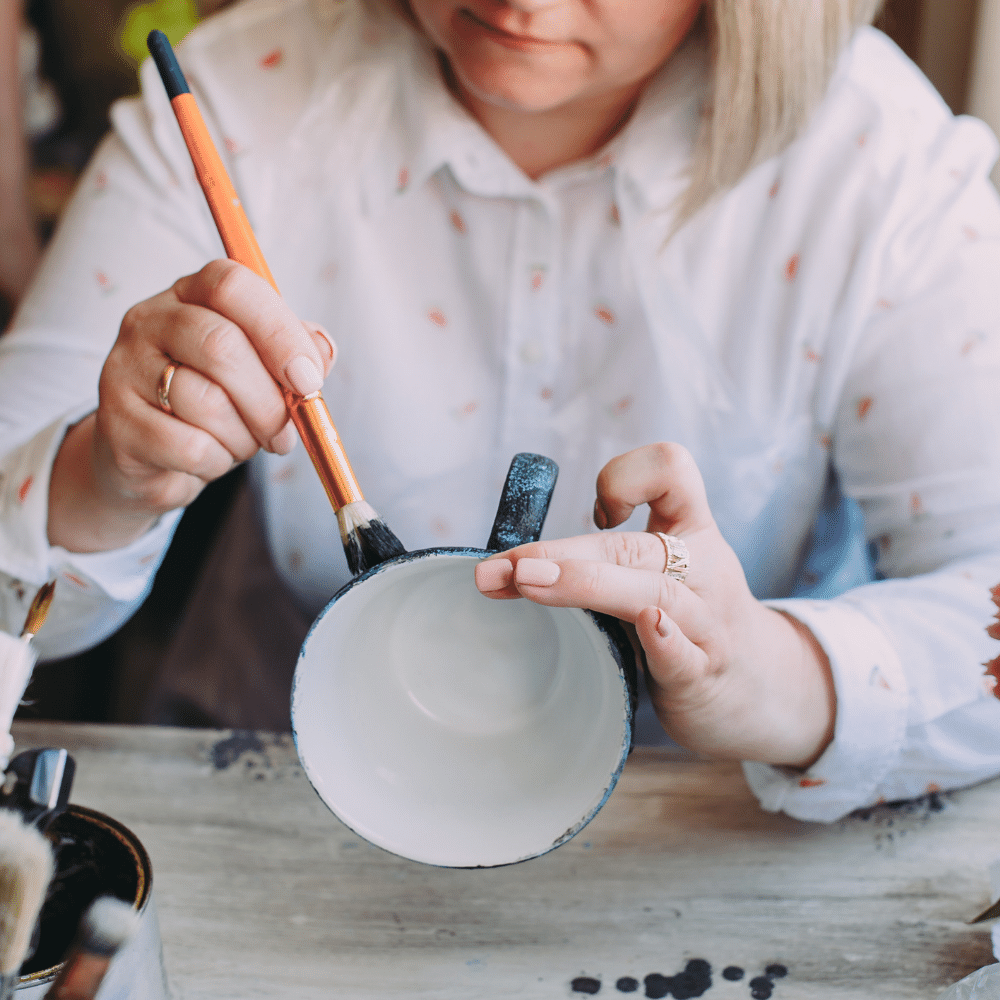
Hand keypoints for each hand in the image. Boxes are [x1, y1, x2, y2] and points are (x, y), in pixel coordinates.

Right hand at [48, 259, 335, 551]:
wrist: (152, 458)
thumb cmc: (218, 404)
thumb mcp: (262, 371)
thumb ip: (296, 353)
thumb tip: (322, 351)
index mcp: (190, 294)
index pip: (232, 285)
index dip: (279, 332)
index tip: (308, 379)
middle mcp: (149, 320)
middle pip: (221, 345)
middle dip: (269, 400)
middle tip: (285, 433)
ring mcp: (124, 368)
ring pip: (206, 402)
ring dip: (244, 437)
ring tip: (243, 444)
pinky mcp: (116, 423)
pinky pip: (189, 446)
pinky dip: (217, 462)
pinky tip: (212, 459)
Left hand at [475, 443, 834, 767]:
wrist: (765, 690)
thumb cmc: (692, 621)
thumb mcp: (665, 571)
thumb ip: (609, 557)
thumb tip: (512, 563)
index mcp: (692, 532)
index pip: (671, 470)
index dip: (626, 477)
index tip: (599, 514)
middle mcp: (704, 568)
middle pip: (635, 544)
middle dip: (563, 552)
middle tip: (503, 567)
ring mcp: (708, 622)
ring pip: (653, 591)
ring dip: (585, 584)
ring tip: (530, 584)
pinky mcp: (705, 673)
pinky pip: (686, 653)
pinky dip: (662, 639)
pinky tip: (644, 628)